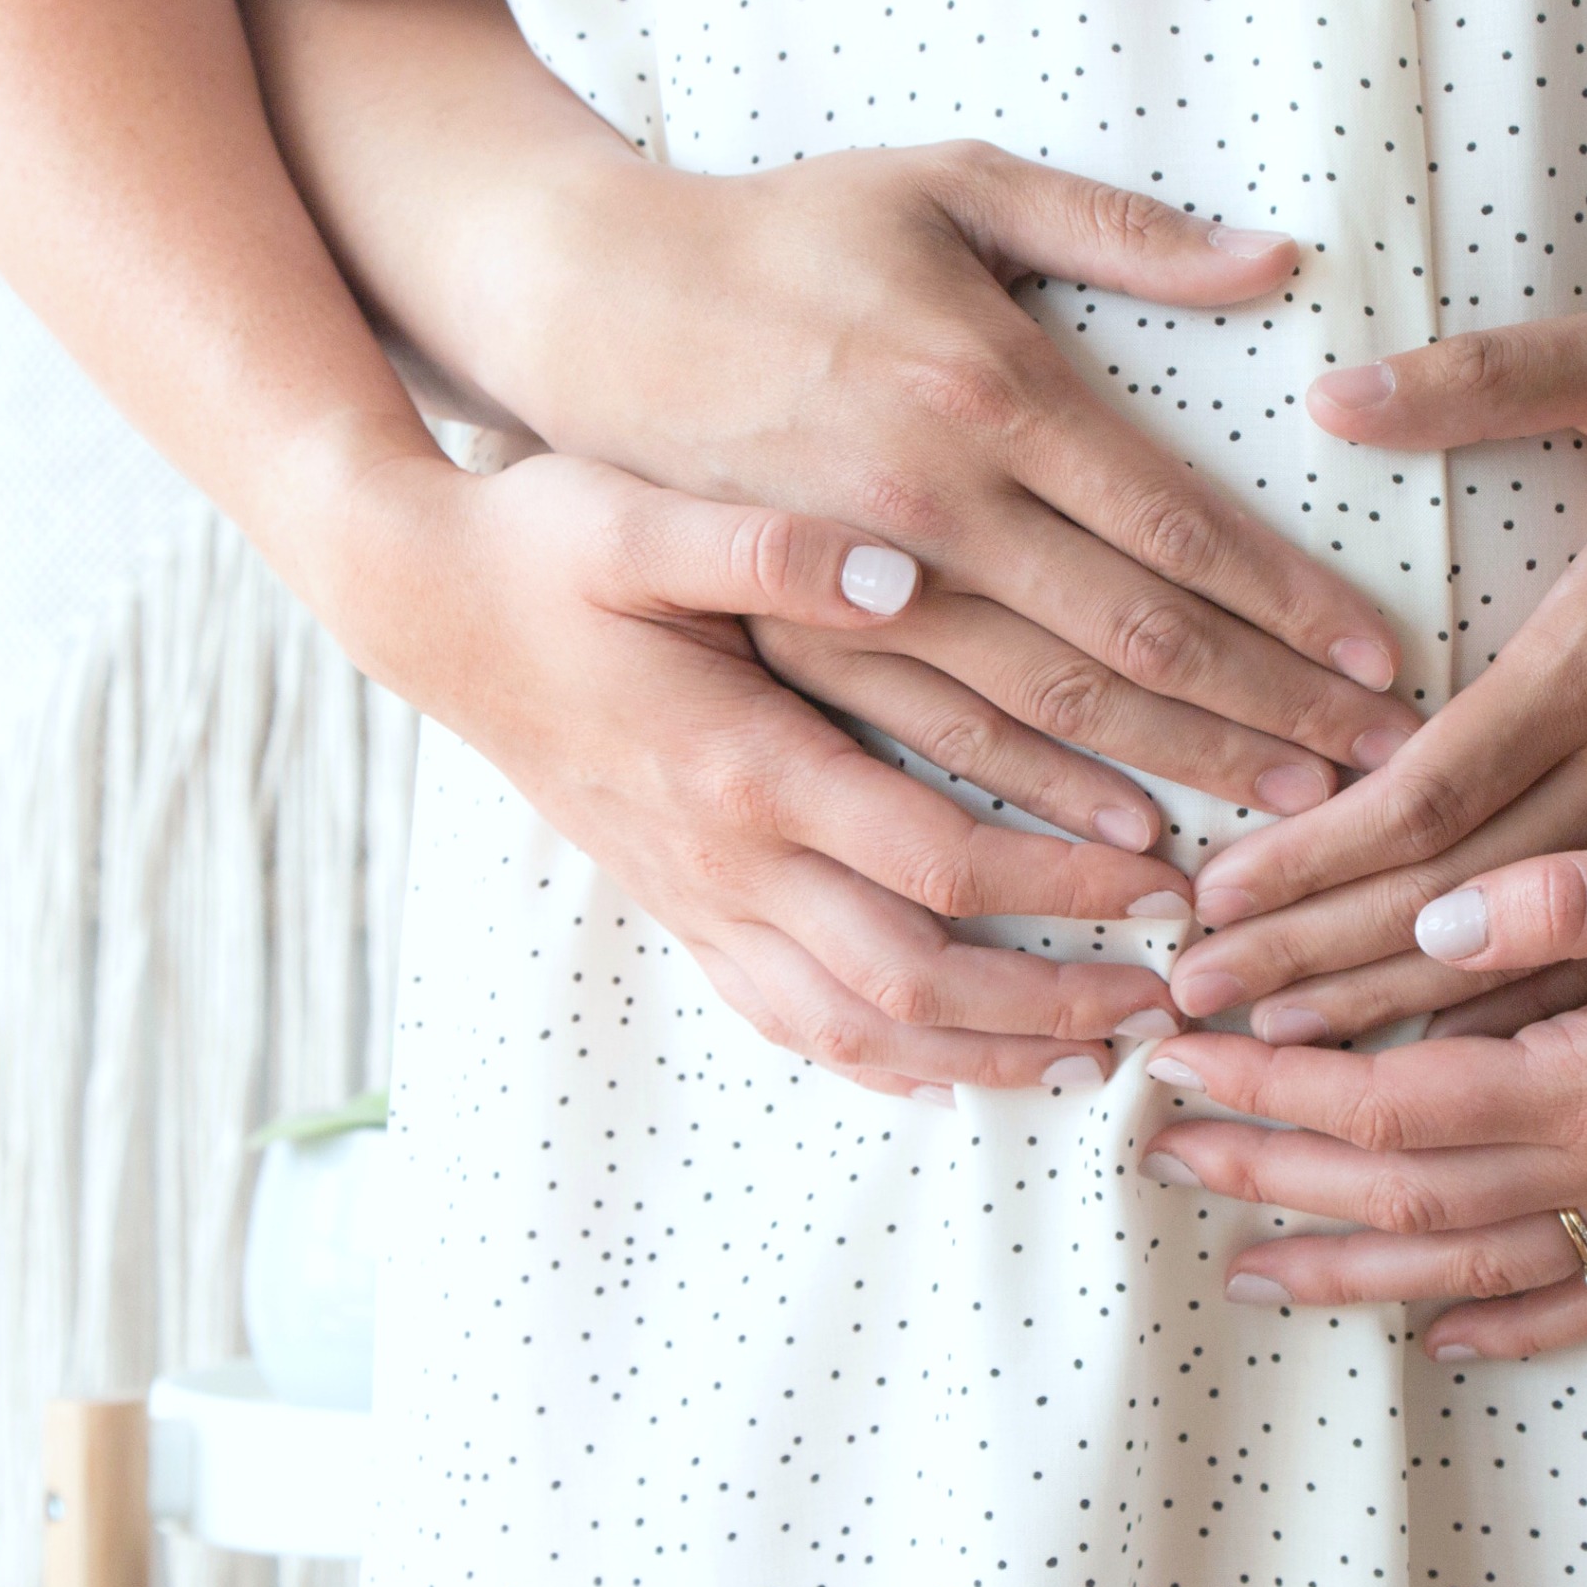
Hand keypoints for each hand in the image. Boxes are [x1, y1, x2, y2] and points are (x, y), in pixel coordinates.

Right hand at [311, 442, 1194, 1097]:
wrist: (419, 607)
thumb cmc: (535, 547)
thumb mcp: (636, 517)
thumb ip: (768, 548)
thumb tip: (901, 568)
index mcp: (742, 765)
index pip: (938, 860)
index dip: (1062, 886)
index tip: (1168, 881)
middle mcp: (723, 859)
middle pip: (912, 982)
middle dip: (1048, 1007)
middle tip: (1161, 1002)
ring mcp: (695, 899)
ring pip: (852, 1032)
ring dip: (978, 1060)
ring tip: (1086, 1063)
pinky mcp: (675, 908)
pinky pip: (785, 1022)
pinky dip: (879, 1063)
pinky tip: (950, 1068)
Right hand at [468, 138, 1424, 815]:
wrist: (589, 307)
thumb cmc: (786, 231)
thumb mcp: (947, 180)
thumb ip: (1116, 228)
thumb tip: (1276, 260)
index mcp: (987, 391)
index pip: (1176, 527)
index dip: (1290, 604)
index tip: (1384, 662)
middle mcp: (932, 508)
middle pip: (1134, 645)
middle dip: (1270, 714)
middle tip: (1382, 771)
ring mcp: (860, 592)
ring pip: (1047, 720)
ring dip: (1179, 775)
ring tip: (1289, 822)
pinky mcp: (801, 640)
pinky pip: (936, 751)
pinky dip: (1036, 810)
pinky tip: (1123, 850)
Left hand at [1136, 774, 1586, 1356]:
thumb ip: (1570, 893)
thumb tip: (1434, 918)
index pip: (1391, 1099)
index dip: (1273, 1084)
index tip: (1176, 1056)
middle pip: (1411, 1194)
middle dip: (1277, 1175)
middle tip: (1160, 1156)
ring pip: (1485, 1265)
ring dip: (1360, 1268)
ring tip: (1252, 1271)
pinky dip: (1522, 1326)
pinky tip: (1452, 1338)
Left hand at [1166, 300, 1586, 1040]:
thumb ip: (1487, 377)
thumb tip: (1328, 391)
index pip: (1425, 794)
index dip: (1305, 862)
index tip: (1205, 906)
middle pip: (1451, 909)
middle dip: (1310, 966)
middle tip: (1186, 1013)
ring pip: (1534, 972)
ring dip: (1397, 1023)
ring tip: (1272, 1062)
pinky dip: (1527, 1028)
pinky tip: (1443, 1083)